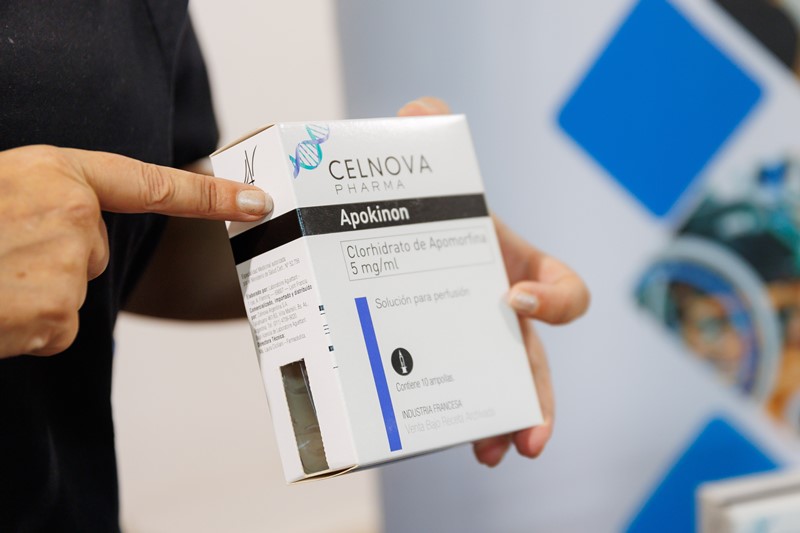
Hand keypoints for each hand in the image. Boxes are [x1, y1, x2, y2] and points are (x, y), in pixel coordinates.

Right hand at [0, 145, 272, 357]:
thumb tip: (77, 236)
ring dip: (34, 296)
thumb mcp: (1, 191)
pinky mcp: (57, 312)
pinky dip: (26, 329)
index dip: (208, 195)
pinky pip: (55, 328)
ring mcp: (67, 263)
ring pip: (72, 293)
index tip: (256, 201)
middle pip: (93, 252)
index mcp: (56, 172)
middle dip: (54, 260)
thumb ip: (48, 202)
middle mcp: (72, 213)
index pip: (151, 183)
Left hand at [398, 97, 589, 465]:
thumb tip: (421, 114)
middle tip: (528, 436)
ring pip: (499, 390)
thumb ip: (423, 129)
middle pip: (534, 360)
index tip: (512, 300)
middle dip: (538, 400)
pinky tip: (423, 438)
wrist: (361, 238)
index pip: (561, 286)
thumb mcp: (417, 170)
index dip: (553, 298)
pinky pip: (450, 398)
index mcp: (507, 265)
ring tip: (489, 453)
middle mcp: (496, 309)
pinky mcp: (428, 362)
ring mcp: (465, 341)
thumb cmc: (407, 206)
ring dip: (501, 424)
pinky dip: (448, 420)